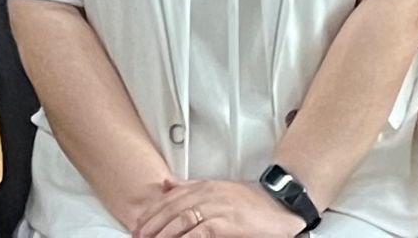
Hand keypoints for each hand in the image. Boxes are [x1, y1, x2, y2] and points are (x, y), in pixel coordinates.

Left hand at [129, 179, 302, 237]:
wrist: (278, 206)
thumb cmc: (250, 202)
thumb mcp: (217, 188)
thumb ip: (191, 186)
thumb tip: (167, 185)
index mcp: (203, 186)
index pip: (169, 199)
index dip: (151, 213)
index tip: (138, 225)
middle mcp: (207, 194)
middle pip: (171, 210)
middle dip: (152, 225)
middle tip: (139, 236)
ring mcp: (216, 208)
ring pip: (181, 221)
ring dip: (163, 234)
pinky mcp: (225, 223)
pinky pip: (198, 232)